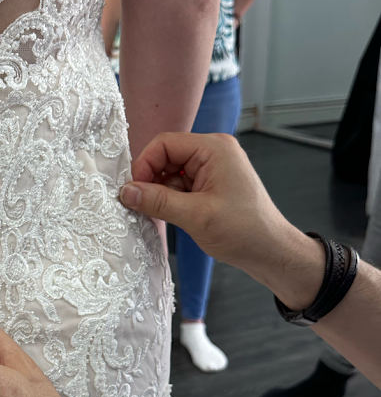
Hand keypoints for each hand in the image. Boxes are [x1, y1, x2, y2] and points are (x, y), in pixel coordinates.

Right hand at [119, 132, 323, 309]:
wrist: (271, 252)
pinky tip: (177, 217)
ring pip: (171, 173)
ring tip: (169, 216)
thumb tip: (126, 192)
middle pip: (166, 156)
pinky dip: (173, 199)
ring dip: (163, 193)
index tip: (132, 191)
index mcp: (214, 149)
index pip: (165, 143)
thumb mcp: (195, 216)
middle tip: (145, 206)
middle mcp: (214, 152)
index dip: (144, 165)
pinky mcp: (212, 184)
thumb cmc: (244, 231)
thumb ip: (157, 201)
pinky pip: (181, 185)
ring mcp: (214, 168)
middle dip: (153, 181)